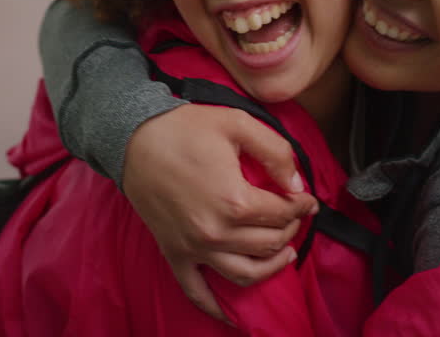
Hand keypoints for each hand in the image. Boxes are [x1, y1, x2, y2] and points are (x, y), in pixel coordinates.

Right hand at [121, 104, 317, 318]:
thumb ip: (275, 152)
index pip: (283, 213)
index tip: (306, 198)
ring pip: (245, 273)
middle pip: (269, 243)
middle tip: (293, 216)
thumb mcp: (237, 124)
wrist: (133, 138)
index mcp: (235, 200)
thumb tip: (296, 183)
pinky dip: (215, 307)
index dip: (302, 205)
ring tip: (284, 254)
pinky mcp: (174, 253)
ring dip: (271, 266)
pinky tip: (231, 316)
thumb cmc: (184, 128)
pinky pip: (196, 291)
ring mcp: (194, 247)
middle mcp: (216, 231)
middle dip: (289, 229)